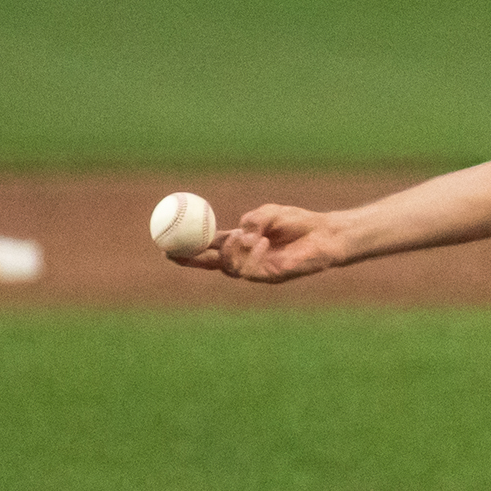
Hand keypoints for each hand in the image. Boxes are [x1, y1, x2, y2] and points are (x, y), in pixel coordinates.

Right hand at [174, 203, 341, 281]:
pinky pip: (249, 270)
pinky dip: (251, 253)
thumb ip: (250, 221)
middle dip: (189, 260)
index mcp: (240, 242)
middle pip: (209, 264)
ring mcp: (255, 270)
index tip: (166, 242)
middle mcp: (244, 258)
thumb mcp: (268, 213)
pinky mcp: (269, 277)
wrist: (324, 234)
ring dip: (231, 250)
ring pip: (227, 267)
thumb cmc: (298, 222)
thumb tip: (239, 234)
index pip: (208, 246)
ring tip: (245, 235)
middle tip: (172, 252)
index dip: (187, 246)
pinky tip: (263, 242)